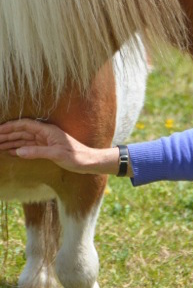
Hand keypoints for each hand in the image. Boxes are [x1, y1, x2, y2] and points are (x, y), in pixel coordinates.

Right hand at [0, 119, 118, 174]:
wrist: (89, 162)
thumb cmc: (76, 157)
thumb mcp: (56, 155)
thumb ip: (37, 152)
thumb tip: (18, 151)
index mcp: (48, 131)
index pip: (25, 125)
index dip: (11, 126)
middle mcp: (45, 133)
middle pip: (22, 131)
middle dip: (7, 134)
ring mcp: (46, 141)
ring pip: (24, 139)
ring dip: (11, 142)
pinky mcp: (47, 148)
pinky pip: (30, 147)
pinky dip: (19, 149)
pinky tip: (10, 152)